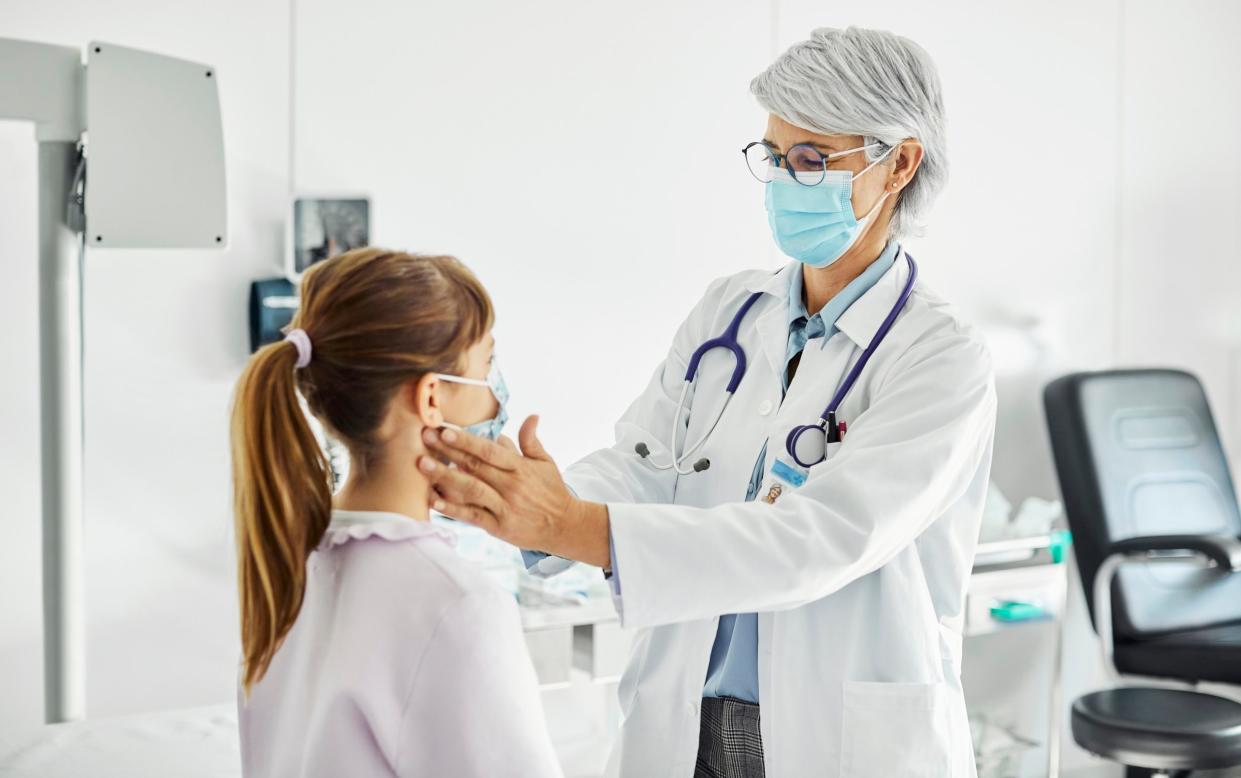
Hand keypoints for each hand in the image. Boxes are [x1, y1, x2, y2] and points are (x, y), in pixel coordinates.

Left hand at [418, 416, 610, 567]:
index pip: (489, 451)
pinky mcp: (499, 527)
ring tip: (423, 464)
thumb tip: (531, 416)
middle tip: (424, 437)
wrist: (565, 526)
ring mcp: (504, 507)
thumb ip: (531, 440)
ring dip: (445, 477)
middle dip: (447, 451)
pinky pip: (473, 516)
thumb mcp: (545, 463)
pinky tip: (434, 501)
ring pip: (471, 489)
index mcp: (520, 468)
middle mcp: (511, 486)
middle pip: (475, 466)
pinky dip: (453, 509)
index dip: (467, 440)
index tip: (445, 429)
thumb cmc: (552, 491)